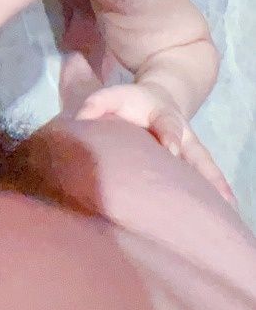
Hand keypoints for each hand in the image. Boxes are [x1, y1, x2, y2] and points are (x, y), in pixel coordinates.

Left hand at [75, 81, 235, 206]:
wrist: (159, 100)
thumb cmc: (131, 105)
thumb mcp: (115, 97)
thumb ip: (97, 104)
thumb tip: (79, 118)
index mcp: (163, 115)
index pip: (166, 123)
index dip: (169, 134)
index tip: (170, 147)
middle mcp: (182, 133)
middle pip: (195, 149)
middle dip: (198, 167)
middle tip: (203, 187)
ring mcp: (190, 150)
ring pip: (206, 167)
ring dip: (216, 185)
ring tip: (228, 207)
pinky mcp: (193, 165)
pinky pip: (207, 179)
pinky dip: (218, 193)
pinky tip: (229, 212)